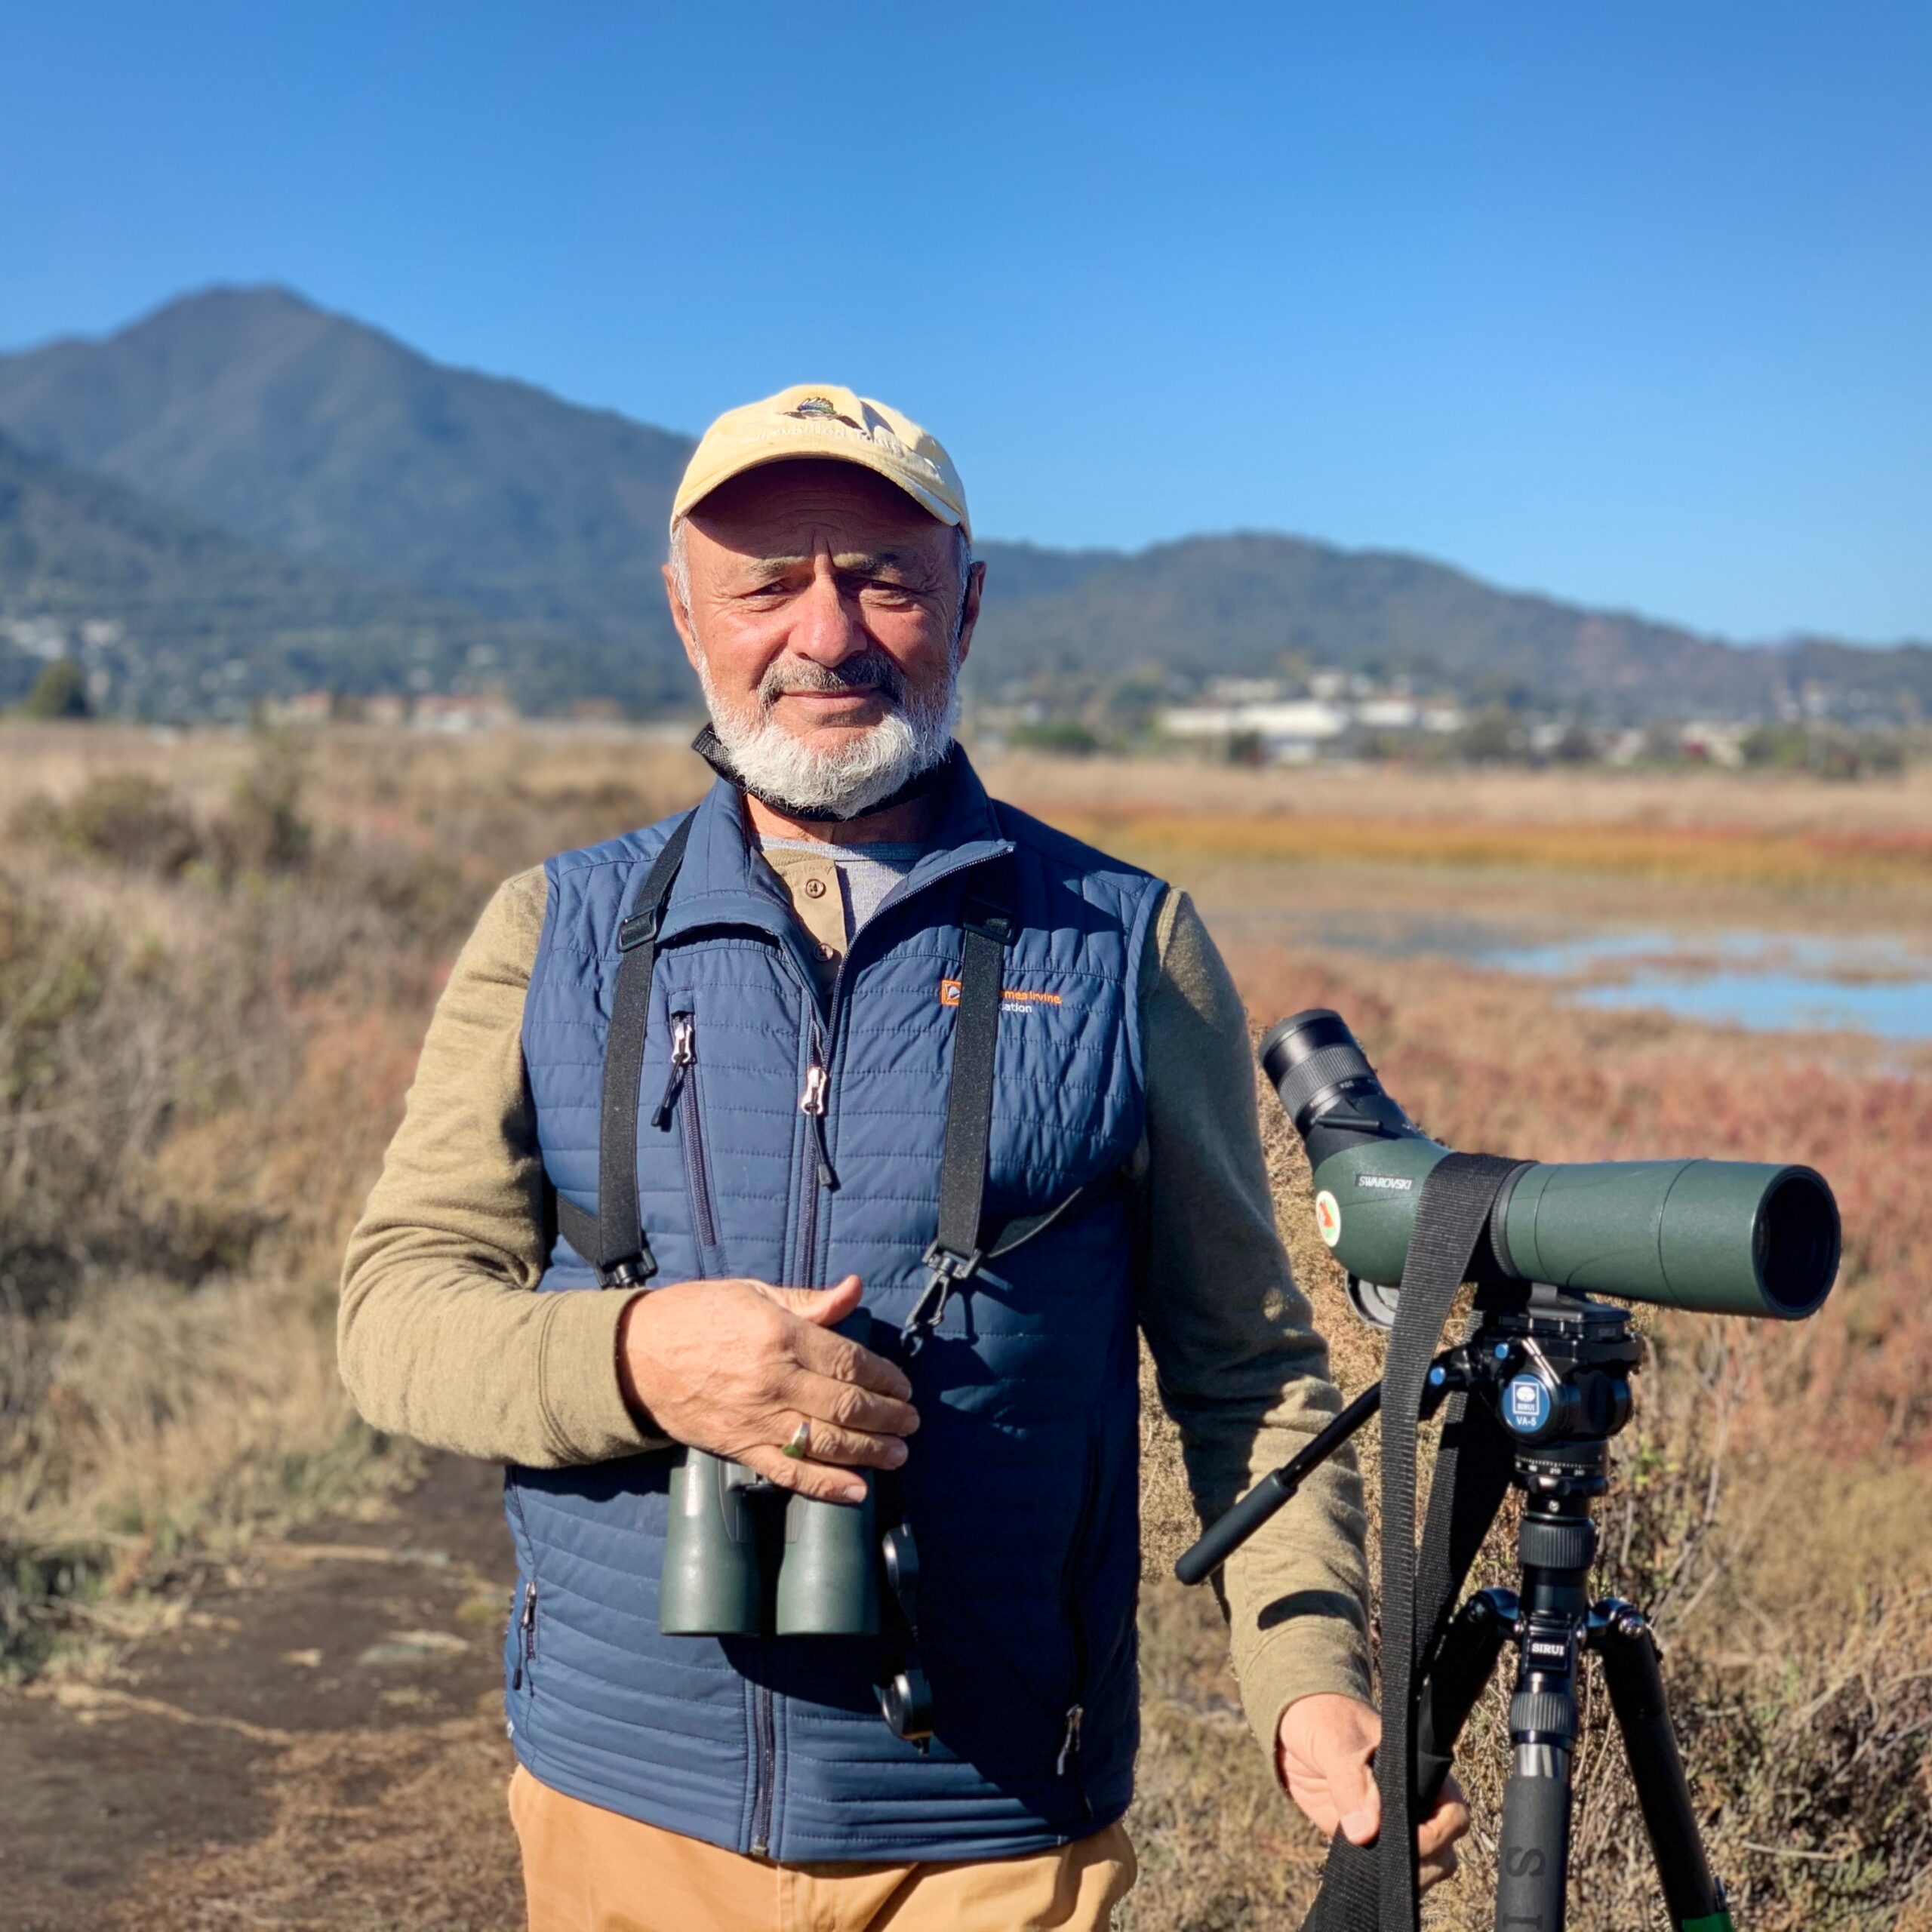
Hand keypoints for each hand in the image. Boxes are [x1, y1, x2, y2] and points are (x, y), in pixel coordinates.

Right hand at [618, 1274, 918, 1502]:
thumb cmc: (696, 1316)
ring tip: (897, 1454)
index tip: (903, 1386)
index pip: (849, 1362)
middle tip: (910, 1422)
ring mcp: (756, 1419)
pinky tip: (857, 1491)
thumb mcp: (753, 1293)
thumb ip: (809, 1301)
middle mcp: (774, 1381)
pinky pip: (789, 1473)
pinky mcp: (739, 1448)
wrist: (635, 1356)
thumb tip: (855, 1289)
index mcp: (780, 1336)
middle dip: (887, 1417)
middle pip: (846, 1406)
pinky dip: (826, 1486)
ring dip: (870, 1452)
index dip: (884, 1377)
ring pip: (826, 1443)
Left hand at [1277, 1693, 1467, 1892]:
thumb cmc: (1324, 1720)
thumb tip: (1365, 1832)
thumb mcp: (1335, 1742)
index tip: (1406, 1842)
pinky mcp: (1368, 1840)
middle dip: (1422, 1865)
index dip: (1438, 1835)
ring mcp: (1393, 1825)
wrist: (1293, 1724)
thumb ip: (1351, 1782)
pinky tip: (1358, 1871)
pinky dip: (1376, 1877)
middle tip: (1384, 1860)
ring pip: (1421, 1868)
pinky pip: (1385, 1870)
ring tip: (1370, 1866)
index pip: (1453, 1816)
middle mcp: (1416, 1803)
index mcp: (1422, 1772)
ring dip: (1401, 1876)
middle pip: (1443, 1852)